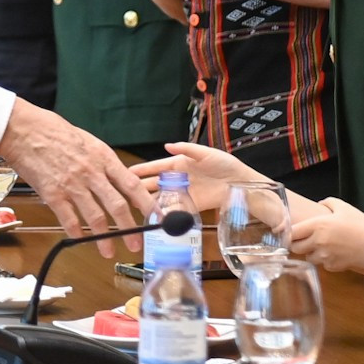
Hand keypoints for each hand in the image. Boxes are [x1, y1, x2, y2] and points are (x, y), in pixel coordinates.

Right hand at [0, 99, 154, 255]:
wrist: (25, 130)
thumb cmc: (55, 131)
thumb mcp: (89, 142)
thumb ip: (103, 162)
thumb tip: (118, 179)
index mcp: (103, 158)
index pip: (132, 184)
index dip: (147, 203)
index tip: (157, 216)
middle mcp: (92, 173)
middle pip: (117, 206)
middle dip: (129, 228)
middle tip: (136, 244)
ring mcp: (73, 185)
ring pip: (95, 217)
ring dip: (103, 238)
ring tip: (109, 251)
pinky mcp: (53, 194)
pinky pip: (69, 219)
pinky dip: (76, 232)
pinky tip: (80, 240)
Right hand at [130, 141, 259, 213]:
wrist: (240, 183)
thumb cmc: (224, 164)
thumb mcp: (205, 153)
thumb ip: (186, 149)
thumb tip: (166, 146)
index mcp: (179, 163)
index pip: (155, 166)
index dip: (141, 170)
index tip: (125, 172)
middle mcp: (178, 178)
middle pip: (154, 183)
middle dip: (139, 188)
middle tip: (122, 194)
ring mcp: (183, 193)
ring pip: (161, 198)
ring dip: (149, 202)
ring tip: (133, 208)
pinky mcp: (191, 206)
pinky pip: (174, 209)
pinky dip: (164, 213)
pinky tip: (154, 217)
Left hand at [288, 199, 363, 272]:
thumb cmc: (360, 225)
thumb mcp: (344, 208)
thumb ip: (328, 202)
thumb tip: (319, 204)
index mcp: (318, 226)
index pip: (292, 233)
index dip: (288, 233)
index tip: (288, 231)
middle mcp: (318, 242)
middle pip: (295, 247)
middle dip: (297, 243)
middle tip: (304, 238)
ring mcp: (324, 256)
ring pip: (307, 256)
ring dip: (310, 252)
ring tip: (322, 244)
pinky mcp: (331, 267)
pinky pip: (321, 263)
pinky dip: (323, 259)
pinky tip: (334, 252)